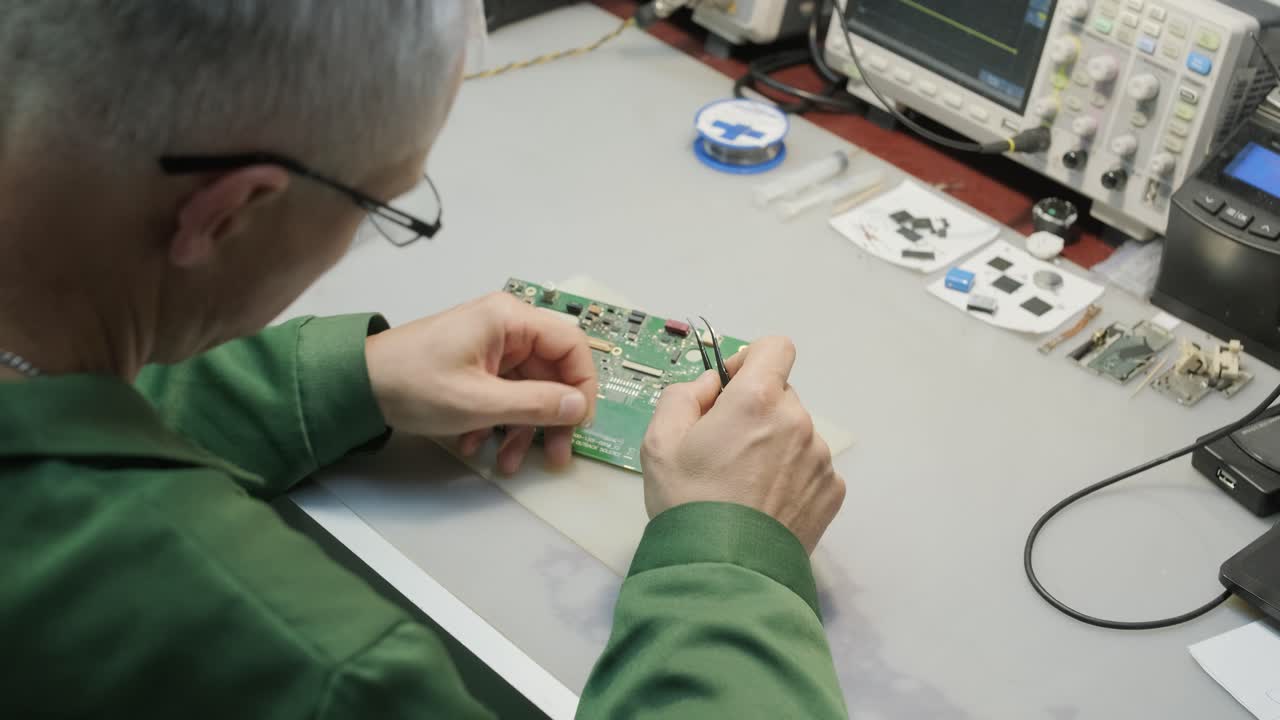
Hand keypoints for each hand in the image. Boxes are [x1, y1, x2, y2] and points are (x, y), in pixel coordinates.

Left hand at [365, 293, 596, 473]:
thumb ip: (535, 405)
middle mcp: (506, 328)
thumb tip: (579, 408)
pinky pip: (504, 395)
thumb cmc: (414, 384)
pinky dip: (497, 423)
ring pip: (528, 390)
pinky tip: (477, 446)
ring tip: (507, 463)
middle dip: (552, 418)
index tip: (579, 423)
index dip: (583, 385)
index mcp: (510, 320)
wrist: (357, 387)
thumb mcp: (479, 401)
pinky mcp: (476, 368)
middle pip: (552, 372)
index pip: (572, 344)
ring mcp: (490, 349)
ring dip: (522, 429)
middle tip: (556, 456)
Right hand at [640, 337, 843, 552]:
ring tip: (743, 485)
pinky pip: (810, 468)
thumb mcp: (659, 441)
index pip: (776, 348)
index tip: (731, 387)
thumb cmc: (688, 503)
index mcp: (757, 400)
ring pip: (796, 433)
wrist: (724, 571)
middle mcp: (797, 421)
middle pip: (781, 395)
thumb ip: (682, 395)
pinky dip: (791, 477)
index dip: (751, 360)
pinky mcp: (831, 492)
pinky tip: (764, 504)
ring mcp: (819, 458)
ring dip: (774, 446)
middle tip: (725, 448)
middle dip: (755, 411)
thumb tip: (709, 385)